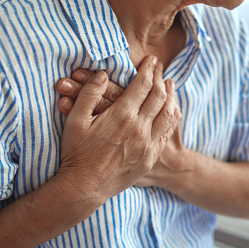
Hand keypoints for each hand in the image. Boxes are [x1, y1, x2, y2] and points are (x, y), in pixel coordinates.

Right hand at [58, 56, 179, 206]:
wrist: (85, 187)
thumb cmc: (76, 153)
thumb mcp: (75, 120)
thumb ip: (89, 94)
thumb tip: (103, 74)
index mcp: (122, 115)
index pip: (143, 84)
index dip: (148, 69)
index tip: (150, 60)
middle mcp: (140, 128)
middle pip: (159, 95)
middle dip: (159, 77)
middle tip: (159, 67)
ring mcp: (148, 144)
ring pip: (168, 113)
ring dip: (170, 95)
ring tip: (169, 83)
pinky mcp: (151, 157)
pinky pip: (167, 132)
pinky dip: (172, 116)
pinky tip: (172, 109)